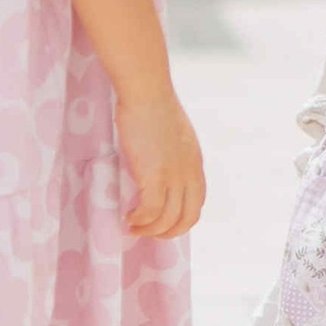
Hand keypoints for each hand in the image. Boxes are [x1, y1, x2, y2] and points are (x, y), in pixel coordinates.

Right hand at [116, 88, 205, 237]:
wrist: (147, 93)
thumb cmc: (153, 108)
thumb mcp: (173, 138)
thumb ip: (173, 157)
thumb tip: (159, 171)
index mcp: (196, 164)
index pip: (197, 205)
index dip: (179, 220)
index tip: (159, 222)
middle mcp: (190, 173)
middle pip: (188, 218)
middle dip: (167, 232)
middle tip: (145, 231)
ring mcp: (175, 176)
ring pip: (168, 220)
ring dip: (149, 229)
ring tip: (132, 226)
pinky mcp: (156, 176)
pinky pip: (151, 212)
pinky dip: (140, 220)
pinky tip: (128, 217)